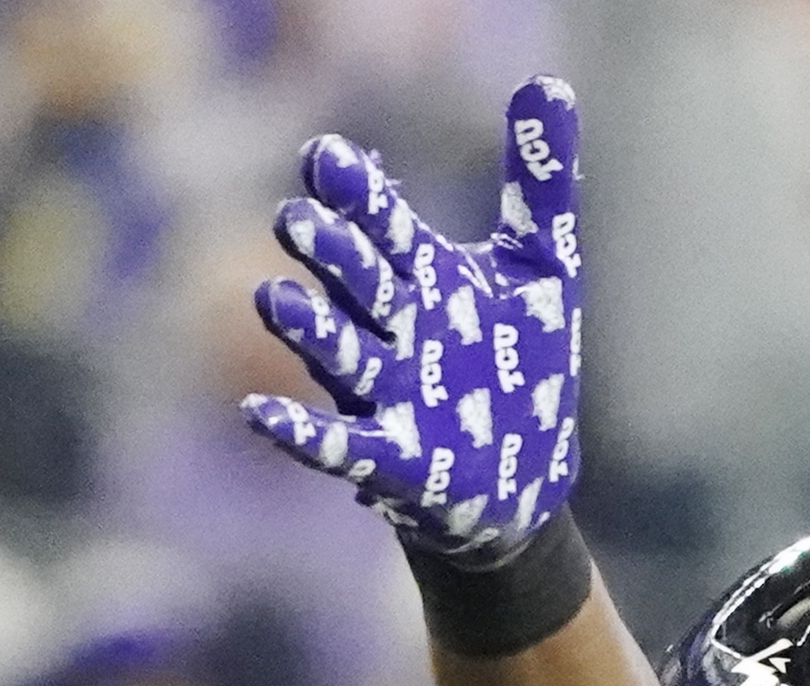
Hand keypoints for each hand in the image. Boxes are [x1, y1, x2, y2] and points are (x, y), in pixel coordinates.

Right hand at [243, 80, 585, 568]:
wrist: (528, 476)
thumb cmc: (523, 366)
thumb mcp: (543, 267)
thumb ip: (539, 182)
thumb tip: (550, 85)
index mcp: (422, 277)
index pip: (382, 224)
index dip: (358, 194)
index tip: (327, 157)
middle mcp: (393, 328)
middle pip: (355, 282)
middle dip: (329, 255)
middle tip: (300, 219)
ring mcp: (385, 393)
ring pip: (339, 354)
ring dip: (307, 331)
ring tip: (274, 299)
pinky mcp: (390, 459)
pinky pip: (336, 445)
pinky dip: (300, 433)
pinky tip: (259, 415)